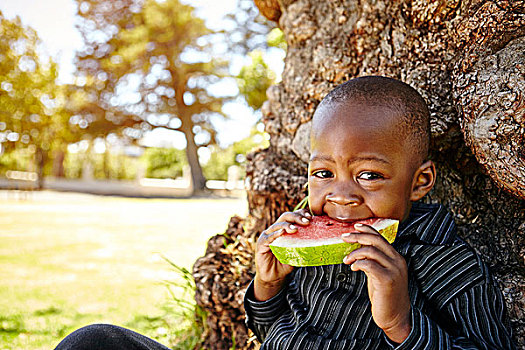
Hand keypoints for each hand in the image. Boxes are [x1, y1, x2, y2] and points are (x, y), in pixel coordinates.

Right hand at [254, 208, 311, 300]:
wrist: (274, 277)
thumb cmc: (285, 264)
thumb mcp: (297, 254)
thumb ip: (304, 246)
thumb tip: (320, 242)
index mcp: (284, 229)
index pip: (293, 216)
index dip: (301, 214)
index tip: (310, 217)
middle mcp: (276, 230)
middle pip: (285, 217)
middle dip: (296, 217)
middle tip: (306, 222)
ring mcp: (267, 236)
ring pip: (277, 225)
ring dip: (287, 225)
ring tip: (295, 229)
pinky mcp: (261, 244)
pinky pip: (269, 237)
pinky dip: (275, 234)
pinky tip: (282, 233)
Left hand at [342, 223, 411, 343]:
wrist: (396, 317)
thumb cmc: (385, 295)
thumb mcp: (379, 273)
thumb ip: (373, 261)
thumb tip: (358, 250)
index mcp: (396, 258)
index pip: (381, 237)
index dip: (367, 230)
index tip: (355, 227)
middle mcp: (397, 261)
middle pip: (375, 240)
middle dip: (357, 236)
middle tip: (344, 237)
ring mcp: (394, 270)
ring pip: (371, 251)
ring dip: (354, 253)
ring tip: (346, 260)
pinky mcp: (387, 280)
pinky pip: (369, 265)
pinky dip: (358, 263)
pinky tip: (353, 267)